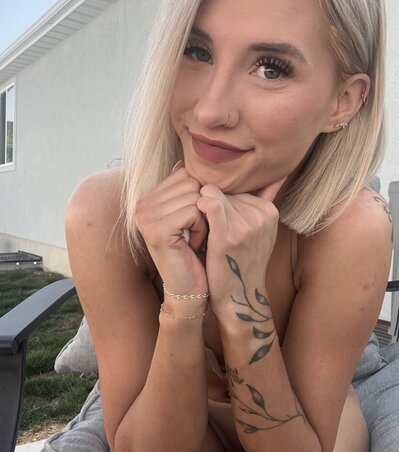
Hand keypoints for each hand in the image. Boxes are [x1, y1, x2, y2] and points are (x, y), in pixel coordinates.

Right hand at [135, 161, 208, 296]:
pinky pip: (194, 211)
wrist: (189, 288)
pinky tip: (193, 245)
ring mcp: (145, 217)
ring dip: (204, 219)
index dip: (199, 196)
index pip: (185, 174)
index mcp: (147, 198)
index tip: (194, 221)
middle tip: (195, 232)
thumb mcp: (189, 215)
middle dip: (202, 207)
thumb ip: (182, 190)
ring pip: (194, 196)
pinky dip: (202, 228)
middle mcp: (141, 205)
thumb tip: (181, 163)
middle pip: (191, 182)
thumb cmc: (193, 252)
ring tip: (194, 238)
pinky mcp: (156, 230)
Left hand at [196, 177, 286, 317]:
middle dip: (212, 203)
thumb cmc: (241, 261)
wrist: (239, 297)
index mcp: (269, 211)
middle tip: (208, 225)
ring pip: (213, 194)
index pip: (236, 187)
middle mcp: (261, 216)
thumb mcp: (258, 230)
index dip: (221, 200)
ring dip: (201, 207)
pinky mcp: (228, 236)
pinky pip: (209, 204)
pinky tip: (197, 220)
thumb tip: (275, 173)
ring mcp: (246, 225)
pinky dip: (199, 207)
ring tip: (202, 228)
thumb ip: (262, 200)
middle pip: (225, 190)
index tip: (218, 218)